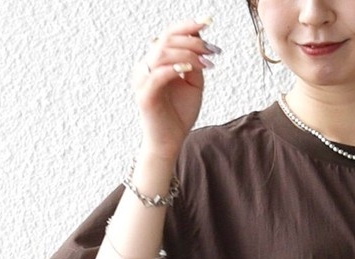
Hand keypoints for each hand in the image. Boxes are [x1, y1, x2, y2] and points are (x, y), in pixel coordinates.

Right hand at [132, 16, 216, 156]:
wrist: (169, 142)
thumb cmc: (179, 115)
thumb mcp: (193, 84)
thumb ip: (194, 63)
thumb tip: (200, 40)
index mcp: (154, 62)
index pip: (168, 35)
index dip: (187, 25)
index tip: (208, 20)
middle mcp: (145, 66)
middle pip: (166, 40)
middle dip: (193, 41)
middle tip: (213, 49)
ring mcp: (142, 80)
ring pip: (162, 53)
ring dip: (188, 54)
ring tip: (207, 61)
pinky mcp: (145, 94)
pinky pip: (159, 74)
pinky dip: (175, 67)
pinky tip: (190, 68)